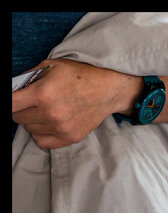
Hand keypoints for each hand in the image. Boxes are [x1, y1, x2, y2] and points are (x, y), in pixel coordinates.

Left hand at [11, 58, 137, 148]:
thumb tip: (12, 90)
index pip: (10, 104)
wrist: (107, 90)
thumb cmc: (78, 75)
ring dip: (33, 120)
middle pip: (17, 117)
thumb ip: (27, 78)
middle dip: (21, 108)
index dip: (10, 101)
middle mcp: (51, 114)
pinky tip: (48, 123)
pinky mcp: (70, 137)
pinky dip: (41, 133)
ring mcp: (61, 128)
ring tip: (46, 110)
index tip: (15, 99)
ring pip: (29, 129)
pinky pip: (41, 142)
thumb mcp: (49, 66)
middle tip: (33, 101)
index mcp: (43, 93)